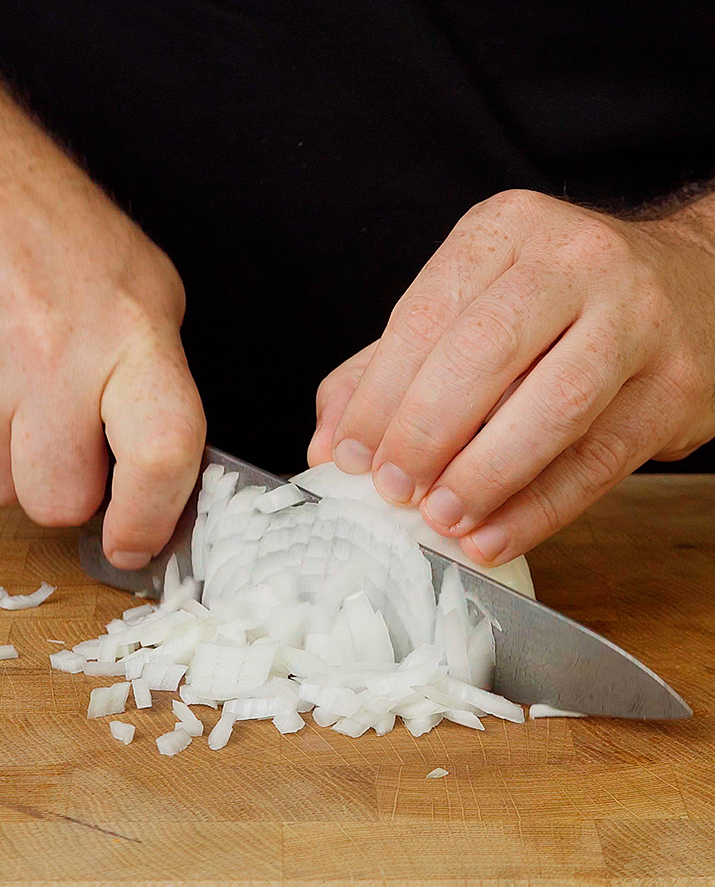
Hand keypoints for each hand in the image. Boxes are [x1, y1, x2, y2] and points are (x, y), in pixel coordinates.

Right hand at [0, 59, 204, 568]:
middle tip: (64, 431)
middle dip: (64, 484)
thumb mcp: (147, 296)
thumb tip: (169, 469)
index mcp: (134, 335)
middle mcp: (55, 355)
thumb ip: (160, 383)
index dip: (150, 518)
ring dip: (7, 461)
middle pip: (58, 499)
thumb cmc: (61, 233)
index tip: (136, 542)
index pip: (162, 452)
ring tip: (17, 395)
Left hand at [309, 188, 714, 563]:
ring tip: (439, 518)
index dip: (380, 393)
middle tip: (392, 488)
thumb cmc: (558, 306)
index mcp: (508, 230)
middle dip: (426, 431)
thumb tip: (328, 440)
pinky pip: (598, 461)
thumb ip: (391, 366)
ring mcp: (637, 321)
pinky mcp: (675, 389)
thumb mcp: (472, 305)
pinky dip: (538, 509)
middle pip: (486, 352)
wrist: (693, 286)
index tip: (347, 454)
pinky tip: (492, 535)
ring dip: (485, 474)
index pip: (426, 314)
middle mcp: (577, 262)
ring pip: (552, 407)